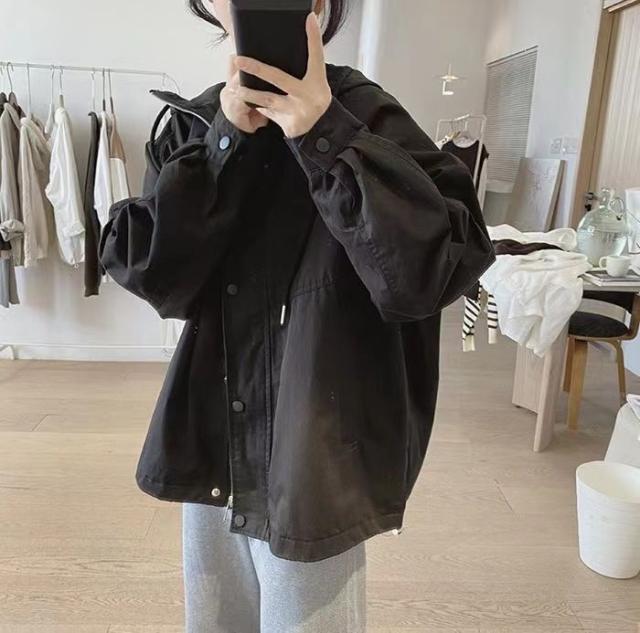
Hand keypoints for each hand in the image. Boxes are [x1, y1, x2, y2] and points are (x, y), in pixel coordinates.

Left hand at [230, 12, 331, 138]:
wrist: (321, 127)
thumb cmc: (314, 98)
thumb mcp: (316, 80)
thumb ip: (308, 62)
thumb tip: (303, 29)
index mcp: (317, 80)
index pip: (316, 55)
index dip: (313, 37)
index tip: (308, 19)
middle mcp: (307, 95)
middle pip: (279, 79)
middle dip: (257, 69)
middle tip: (239, 60)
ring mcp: (297, 111)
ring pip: (268, 99)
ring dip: (250, 94)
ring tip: (235, 88)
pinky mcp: (289, 124)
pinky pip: (269, 114)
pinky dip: (258, 107)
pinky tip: (247, 103)